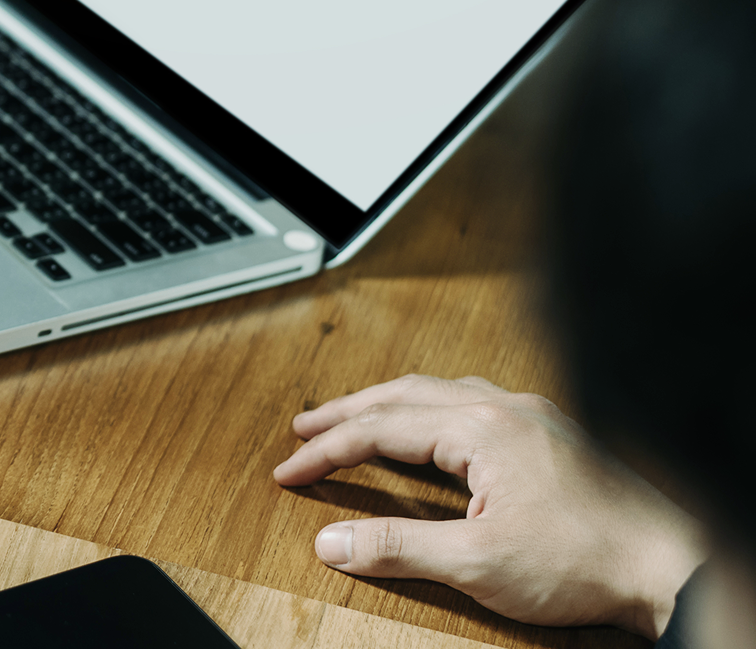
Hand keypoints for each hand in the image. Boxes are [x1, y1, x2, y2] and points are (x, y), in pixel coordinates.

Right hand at [273, 374, 707, 637]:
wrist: (669, 566)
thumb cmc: (586, 562)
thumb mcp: (476, 564)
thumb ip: (397, 547)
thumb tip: (332, 542)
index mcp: (481, 429)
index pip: (380, 428)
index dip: (327, 450)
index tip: (290, 470)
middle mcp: (507, 409)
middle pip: (403, 394)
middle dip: (347, 411)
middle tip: (303, 427)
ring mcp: (535, 417)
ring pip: (441, 392)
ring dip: (390, 404)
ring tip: (356, 419)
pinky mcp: (554, 435)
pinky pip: (475, 402)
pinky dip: (432, 411)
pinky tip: (433, 428)